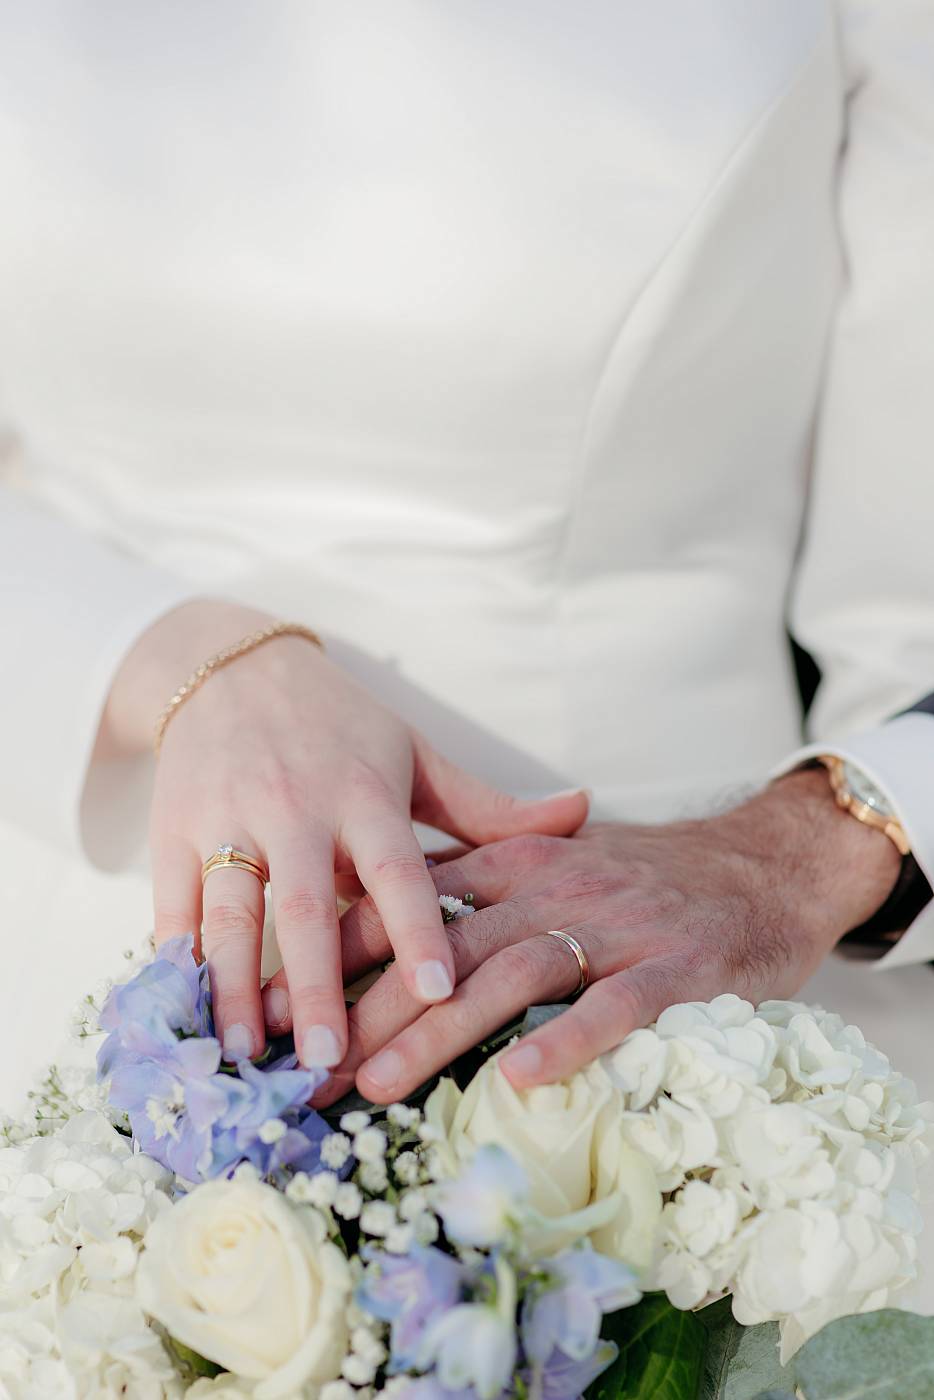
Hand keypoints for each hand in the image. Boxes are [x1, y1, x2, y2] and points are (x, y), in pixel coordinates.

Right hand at [99, 598, 588, 1067]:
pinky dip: (177, 959)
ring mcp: (225, 818)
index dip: (418, 930)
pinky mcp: (170, 827)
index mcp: (363, 791)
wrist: (229, 666)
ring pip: (230, 912)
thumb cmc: (338, 723)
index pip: (396, 869)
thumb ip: (487, 803)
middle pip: (304, 907)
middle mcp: (294, 807)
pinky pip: (174, 901)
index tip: (441, 991)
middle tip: (327, 1057)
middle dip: (316, 985)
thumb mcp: (413, 752)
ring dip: (235, 989)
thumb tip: (583, 810)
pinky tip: (187, 1014)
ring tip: (247, 1052)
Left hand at [323, 768, 900, 1102]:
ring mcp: (615, 924)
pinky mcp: (677, 966)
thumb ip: (471, 889)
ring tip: (378, 1082)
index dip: (338, 949)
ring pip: (513, 972)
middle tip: (304, 1070)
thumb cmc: (638, 880)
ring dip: (440, 1028)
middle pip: (445, 944)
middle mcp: (553, 885)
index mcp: (514, 861)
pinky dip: (569, 1038)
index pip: (409, 899)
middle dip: (367, 1007)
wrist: (758, 866)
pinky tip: (523, 1079)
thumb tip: (371, 921)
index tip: (276, 998)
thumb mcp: (549, 864)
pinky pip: (617, 1004)